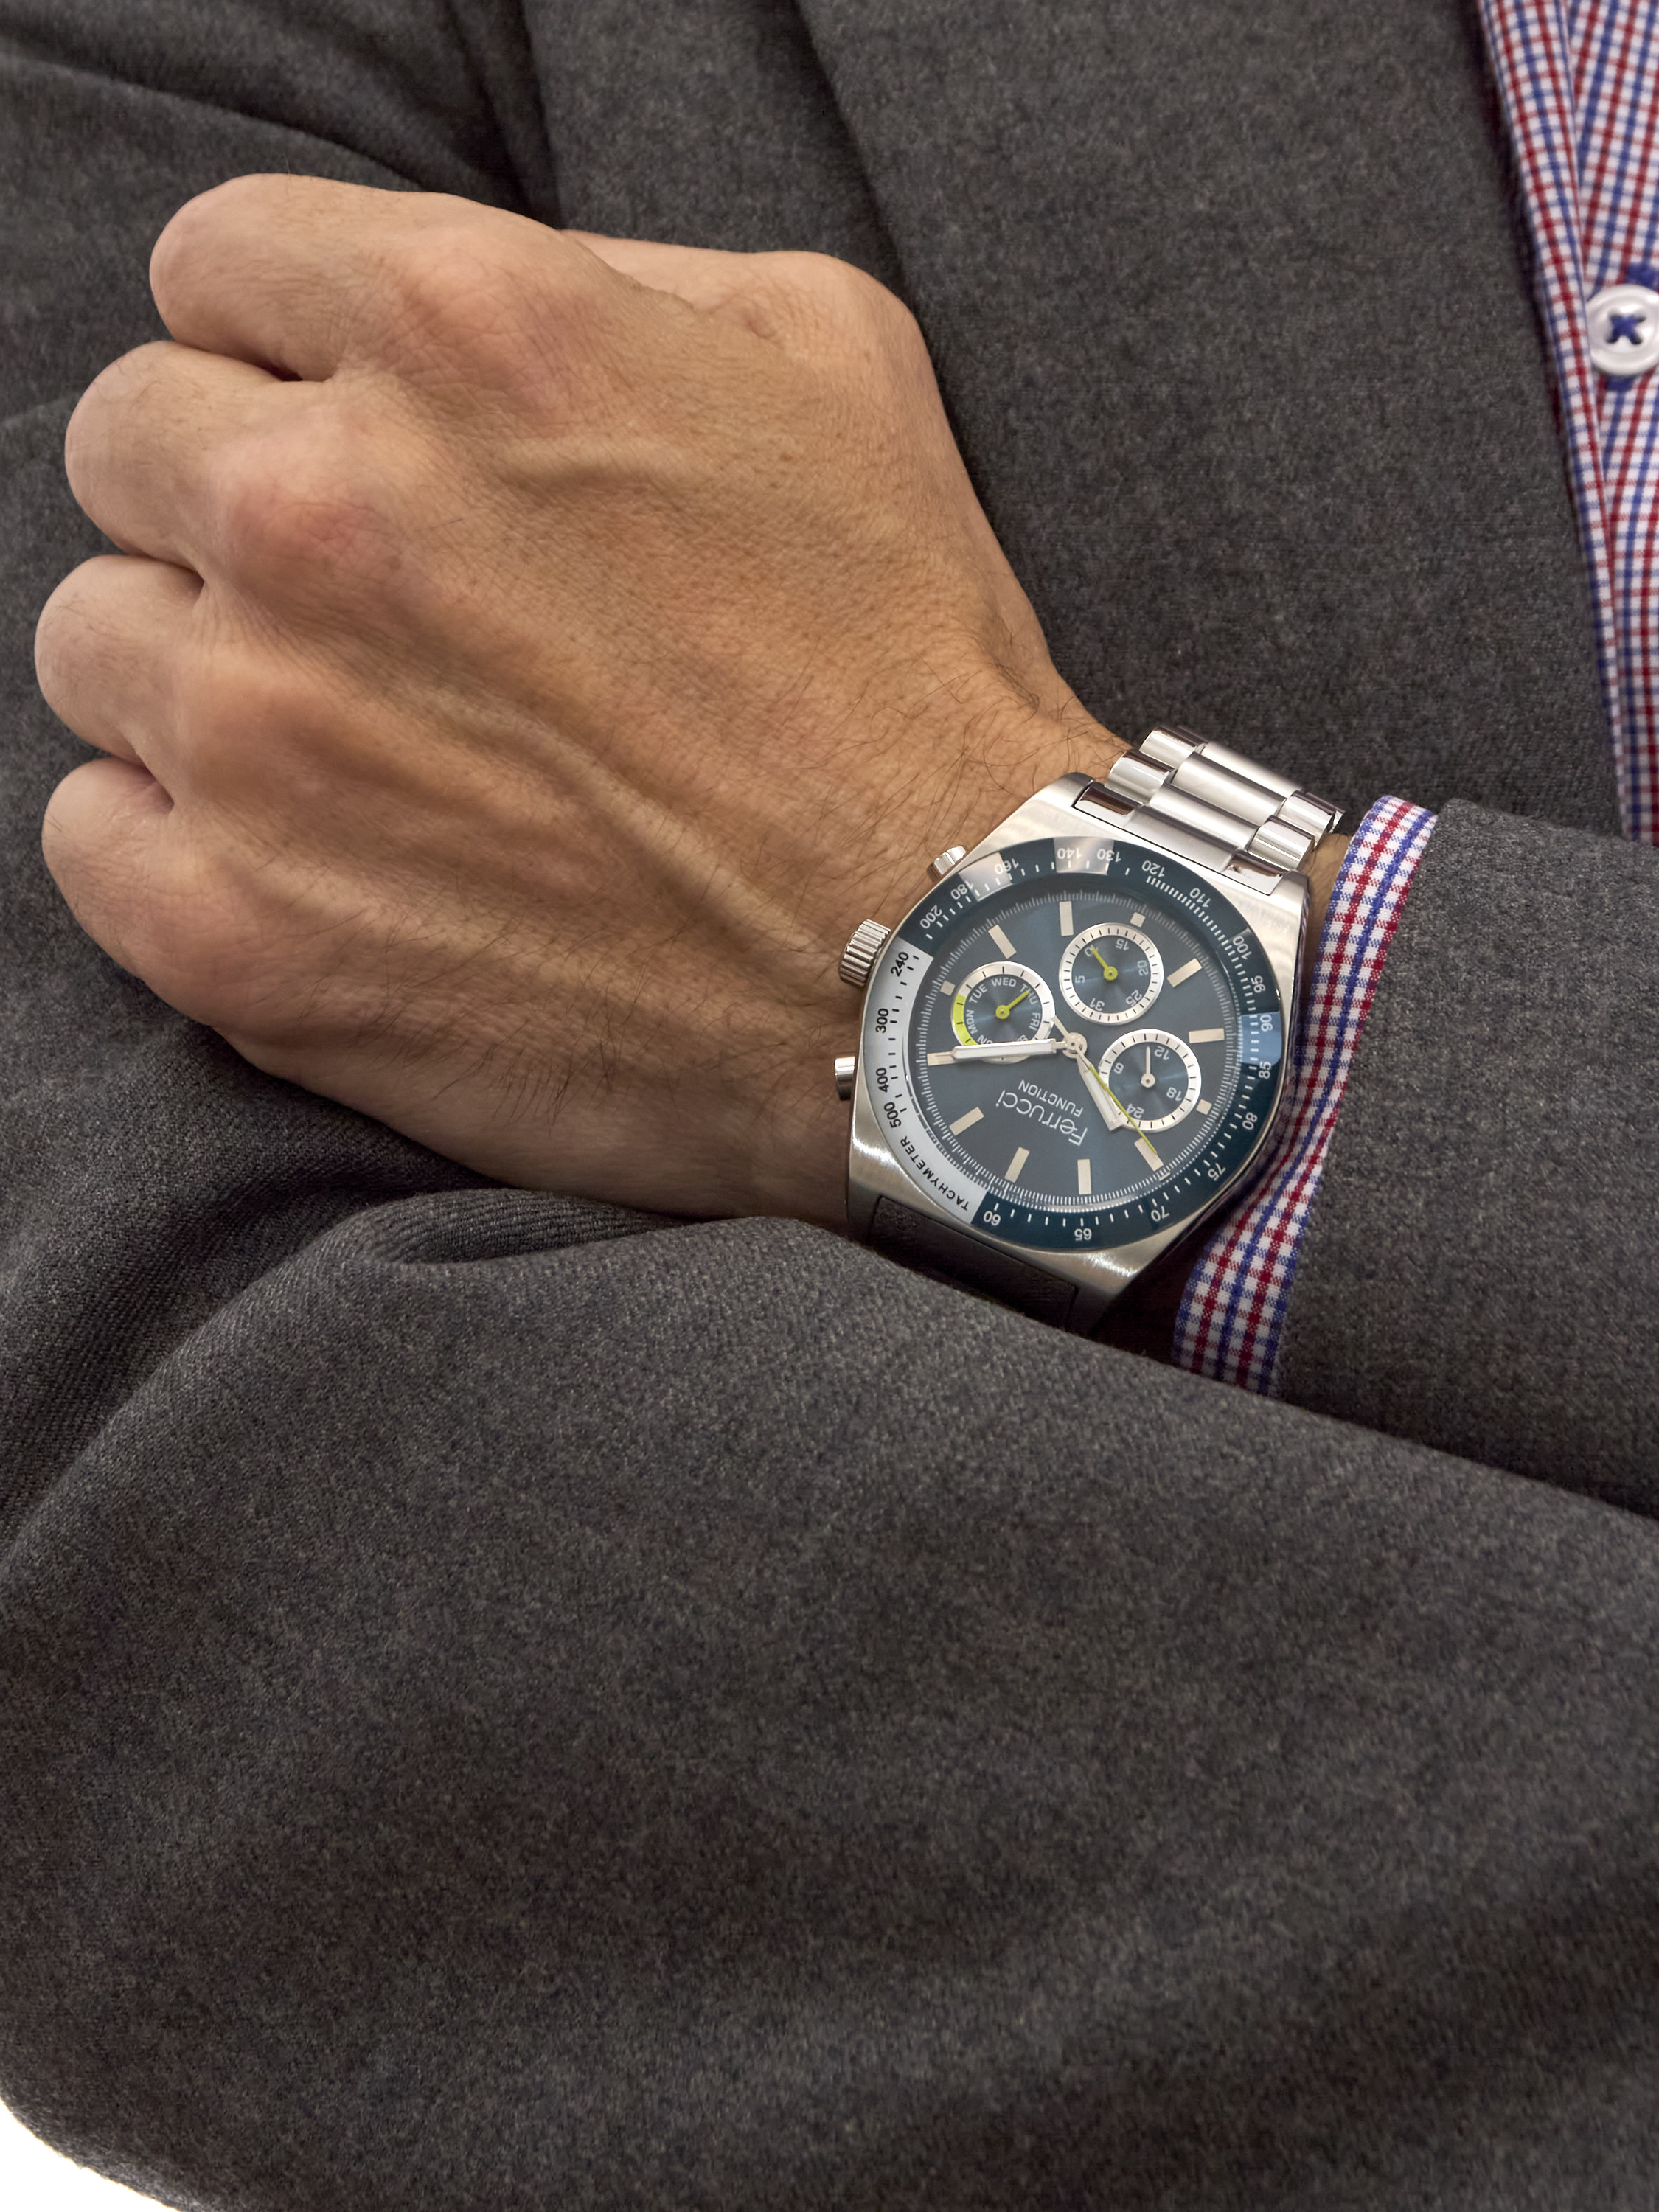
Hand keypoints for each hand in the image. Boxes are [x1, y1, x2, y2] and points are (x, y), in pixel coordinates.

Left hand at [35, 178, 1117, 1224]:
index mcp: (461, 334)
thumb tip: (464, 307)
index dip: (285, 348)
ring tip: (360, 750)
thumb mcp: (832, 363)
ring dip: (206, 675)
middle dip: (236, 505)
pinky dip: (178, 841)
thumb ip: (610, 276)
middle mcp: (327, 511)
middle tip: (372, 607)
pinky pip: (92, 833)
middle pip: (134, 446)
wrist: (949, 968)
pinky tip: (317, 862)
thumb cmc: (907, 668)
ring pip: (100, 640)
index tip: (344, 427)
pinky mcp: (239, 932)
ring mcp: (262, 732)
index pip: (216, 269)